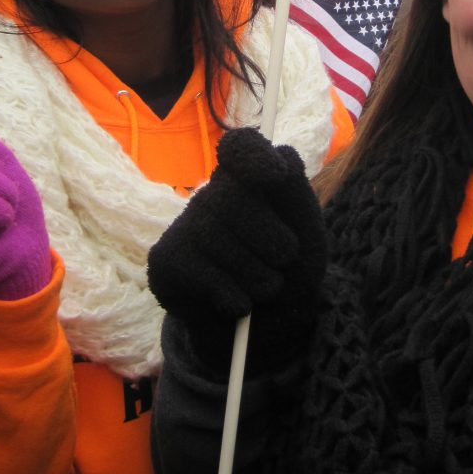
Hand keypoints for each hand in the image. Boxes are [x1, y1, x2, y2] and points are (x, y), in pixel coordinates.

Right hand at [148, 128, 327, 373]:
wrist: (270, 327)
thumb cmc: (292, 270)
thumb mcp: (307, 230)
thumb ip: (295, 189)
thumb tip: (279, 158)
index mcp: (250, 178)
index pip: (241, 146)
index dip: (253, 156)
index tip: (275, 176)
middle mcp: (212, 192)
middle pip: (233, 196)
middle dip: (272, 237)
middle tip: (284, 259)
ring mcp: (185, 223)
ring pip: (219, 239)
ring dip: (259, 276)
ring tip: (266, 288)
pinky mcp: (166, 258)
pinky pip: (203, 275)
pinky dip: (235, 298)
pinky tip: (240, 303)